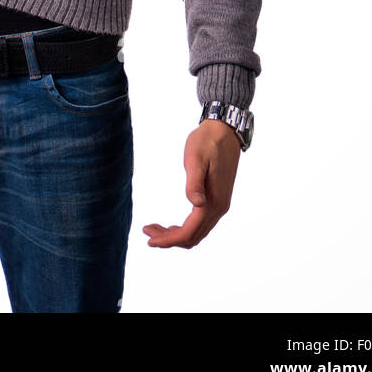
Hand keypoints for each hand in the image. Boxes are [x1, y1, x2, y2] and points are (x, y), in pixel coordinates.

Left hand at [142, 119, 240, 247]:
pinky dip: (184, 228)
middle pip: (192, 236)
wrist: (224, 131)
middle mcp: (219, 208)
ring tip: (154, 228)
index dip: (169, 239)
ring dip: (175, 235)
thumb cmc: (207, 142)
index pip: (189, 231)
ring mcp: (219, 205)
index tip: (149, 239)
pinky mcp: (217, 200)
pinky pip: (200, 223)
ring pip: (197, 232)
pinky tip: (171, 224)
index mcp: (213, 202)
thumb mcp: (196, 158)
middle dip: (169, 239)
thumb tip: (196, 204)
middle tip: (147, 232)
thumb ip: (194, 182)